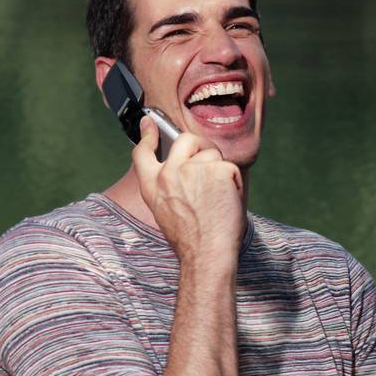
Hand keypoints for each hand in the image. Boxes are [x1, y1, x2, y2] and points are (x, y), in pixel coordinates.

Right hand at [131, 114, 243, 264]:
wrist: (205, 252)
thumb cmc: (189, 238)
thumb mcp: (164, 210)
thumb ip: (168, 185)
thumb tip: (187, 163)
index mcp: (151, 186)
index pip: (142, 153)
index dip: (146, 135)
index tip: (149, 123)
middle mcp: (168, 173)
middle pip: (185, 140)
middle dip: (199, 145)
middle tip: (207, 163)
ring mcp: (192, 169)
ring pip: (212, 154)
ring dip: (219, 171)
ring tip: (216, 197)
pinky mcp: (217, 170)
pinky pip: (230, 166)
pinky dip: (233, 181)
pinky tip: (226, 200)